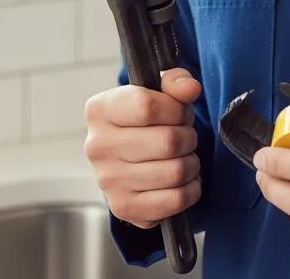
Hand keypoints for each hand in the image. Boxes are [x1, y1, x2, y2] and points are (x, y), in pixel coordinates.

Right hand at [84, 68, 202, 229]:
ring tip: (185, 156)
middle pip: (167, 142)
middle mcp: (97, 146)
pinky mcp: (123, 208)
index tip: (181, 112)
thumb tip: (190, 89)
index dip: (177, 109)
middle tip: (186, 136)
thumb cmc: (145, 118)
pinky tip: (184, 179)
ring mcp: (108, 181)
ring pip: (175, 172)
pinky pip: (174, 201)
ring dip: (192, 163)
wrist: (127, 156)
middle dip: (189, 137)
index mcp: (99, 110)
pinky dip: (191, 189)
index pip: (147, 106)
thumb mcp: (157, 89)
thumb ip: (175, 81)